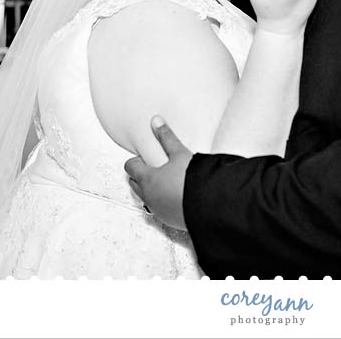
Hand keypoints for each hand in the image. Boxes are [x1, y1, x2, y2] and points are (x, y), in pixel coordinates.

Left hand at [124, 115, 191, 230]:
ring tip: (166, 181)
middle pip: (134, 183)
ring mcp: (157, 210)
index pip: (130, 167)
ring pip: (145, 198)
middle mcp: (148, 196)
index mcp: (147, 179)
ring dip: (151, 189)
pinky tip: (175, 196)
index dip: (136, 160)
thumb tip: (156, 121)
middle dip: (140, 174)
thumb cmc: (192, 180)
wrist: (209, 205)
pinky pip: (158, 209)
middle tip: (155, 167)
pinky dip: (162, 202)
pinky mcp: (168, 219)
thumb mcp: (180, 154)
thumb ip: (167, 137)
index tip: (145, 157)